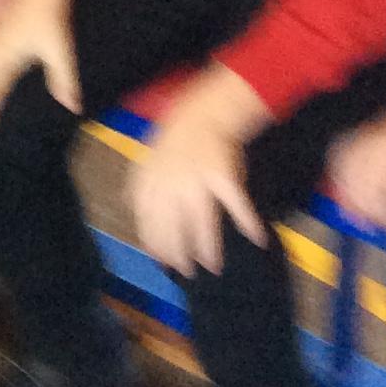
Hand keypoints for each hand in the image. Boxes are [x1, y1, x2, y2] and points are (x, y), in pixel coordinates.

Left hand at [133, 81, 267, 276]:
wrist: (201, 115)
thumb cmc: (175, 142)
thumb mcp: (147, 161)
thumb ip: (139, 185)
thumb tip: (128, 207)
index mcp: (151, 183)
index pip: (149, 222)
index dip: (155, 245)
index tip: (163, 263)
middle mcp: (171, 185)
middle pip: (174, 228)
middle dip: (179, 254)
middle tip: (187, 271)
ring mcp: (198, 180)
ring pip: (203, 223)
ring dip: (208, 248)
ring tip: (213, 266)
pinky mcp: (224, 176)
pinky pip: (237, 204)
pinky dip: (248, 222)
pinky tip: (257, 238)